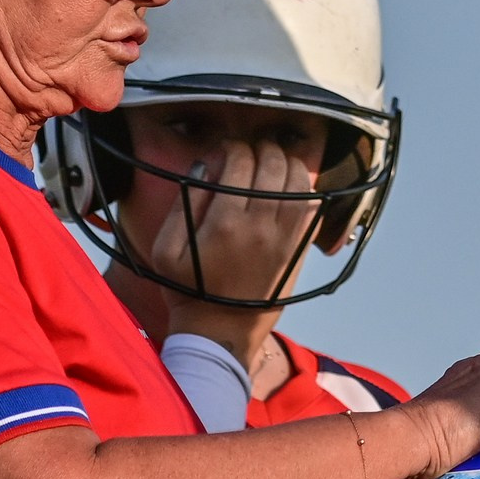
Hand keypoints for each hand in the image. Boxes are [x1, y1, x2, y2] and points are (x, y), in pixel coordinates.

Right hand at [151, 139, 317, 310]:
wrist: (221, 331)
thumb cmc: (188, 290)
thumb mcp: (166, 249)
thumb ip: (184, 204)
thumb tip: (206, 168)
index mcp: (225, 222)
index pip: (240, 162)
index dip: (233, 147)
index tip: (226, 150)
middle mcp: (261, 226)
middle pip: (274, 165)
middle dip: (262, 148)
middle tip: (252, 151)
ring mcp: (285, 238)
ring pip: (300, 182)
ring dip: (288, 162)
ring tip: (274, 161)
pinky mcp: (298, 249)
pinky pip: (313, 208)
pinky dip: (306, 188)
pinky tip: (291, 184)